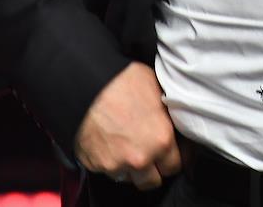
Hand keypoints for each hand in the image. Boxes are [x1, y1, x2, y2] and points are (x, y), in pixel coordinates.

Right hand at [74, 61, 181, 189]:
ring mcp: (115, 164)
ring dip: (131, 168)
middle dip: (153, 169)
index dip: (172, 158)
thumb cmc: (124, 81)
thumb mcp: (158, 92)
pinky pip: (107, 171)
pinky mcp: (94, 164)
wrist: (88, 83)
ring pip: (129, 179)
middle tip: (150, 155)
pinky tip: (110, 144)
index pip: (175, 166)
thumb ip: (167, 117)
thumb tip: (172, 124)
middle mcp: (140, 158)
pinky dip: (110, 162)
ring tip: (128, 148)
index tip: (170, 154)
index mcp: (161, 140)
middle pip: (153, 181)